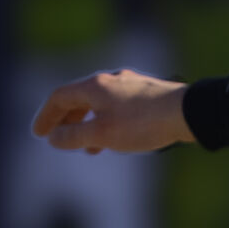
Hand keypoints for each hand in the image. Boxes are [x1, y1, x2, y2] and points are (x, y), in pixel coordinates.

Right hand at [32, 67, 191, 154]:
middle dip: (67, 120)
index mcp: (95, 86)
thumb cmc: (144, 123)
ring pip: (101, 104)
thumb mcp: (103, 134)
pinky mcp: (149, 94)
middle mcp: (111, 80)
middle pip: (79, 98)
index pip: (60, 97)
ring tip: (87, 147)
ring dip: (89, 124)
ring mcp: (131, 85)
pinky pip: (119, 108)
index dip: (46, 116)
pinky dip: (109, 123)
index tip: (40, 134)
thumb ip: (75, 136)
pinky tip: (118, 140)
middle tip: (58, 138)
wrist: (188, 112)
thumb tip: (55, 138)